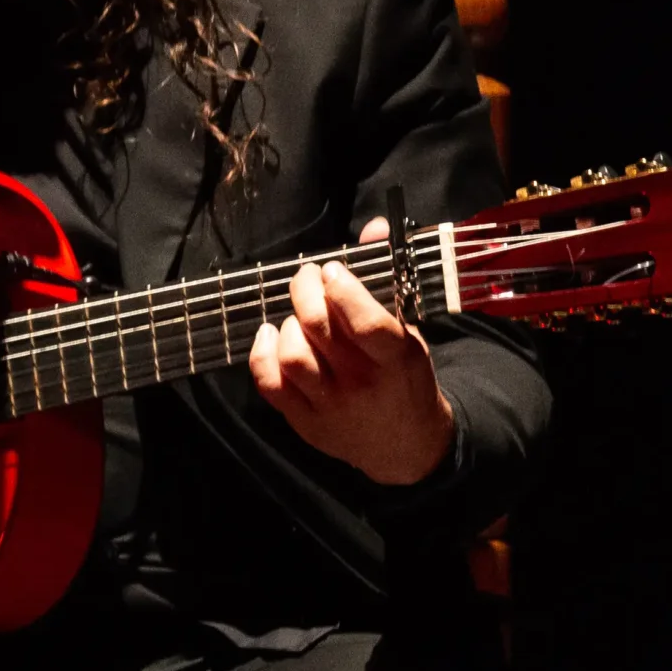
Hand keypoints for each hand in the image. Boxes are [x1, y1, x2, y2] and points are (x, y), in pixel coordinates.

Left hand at [247, 217, 456, 485]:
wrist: (405, 444)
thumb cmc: (404, 377)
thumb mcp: (410, 331)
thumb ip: (389, 278)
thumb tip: (376, 225)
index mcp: (395, 358)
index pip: (364, 320)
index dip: (341, 287)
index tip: (332, 270)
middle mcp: (361, 383)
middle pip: (318, 328)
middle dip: (304, 291)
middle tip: (306, 278)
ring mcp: (330, 405)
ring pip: (292, 355)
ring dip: (288, 325)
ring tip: (298, 316)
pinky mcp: (305, 422)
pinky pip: (270, 384)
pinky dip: (261, 354)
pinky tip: (270, 335)